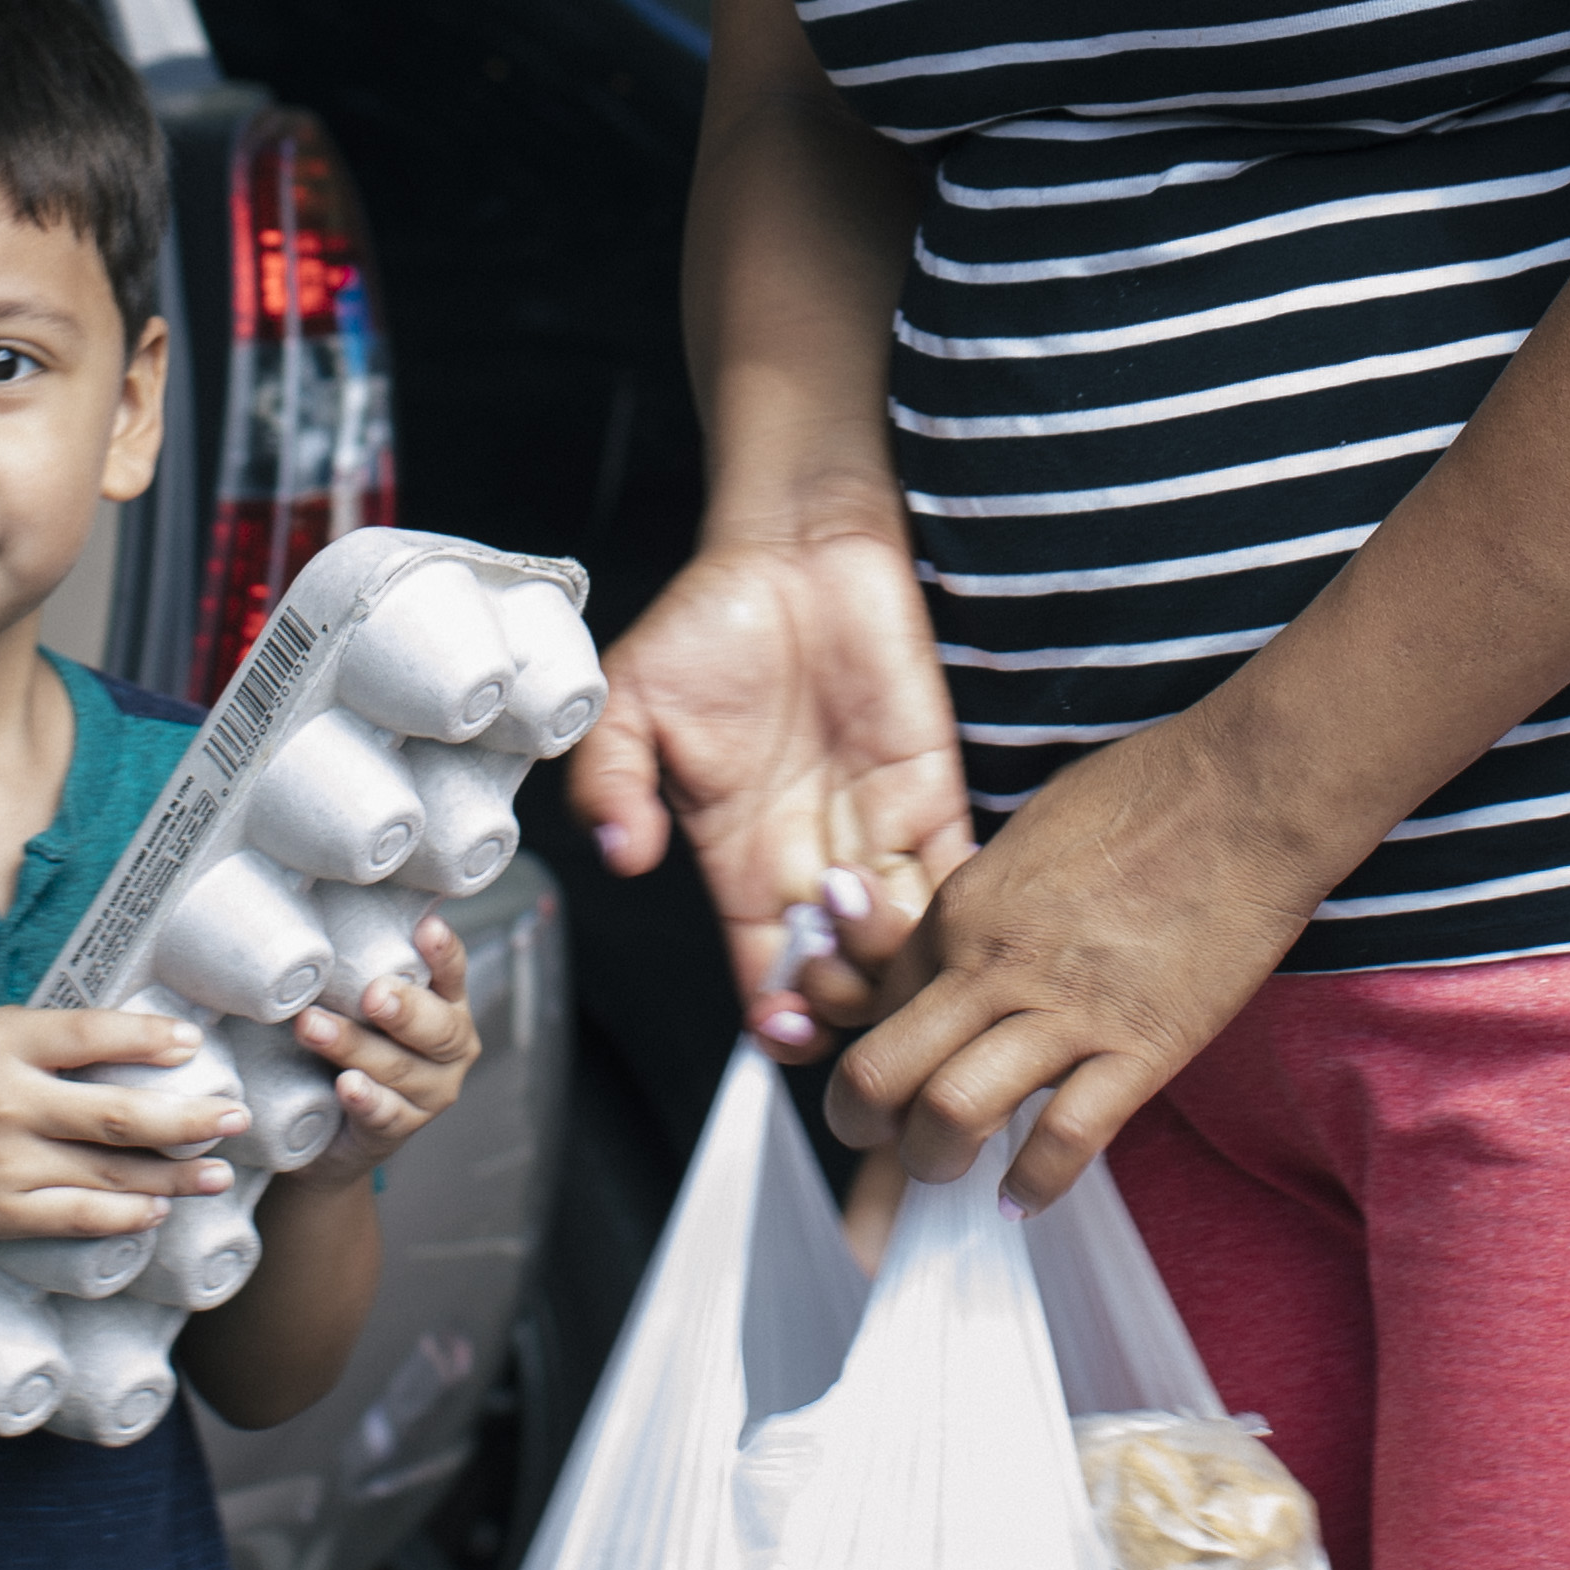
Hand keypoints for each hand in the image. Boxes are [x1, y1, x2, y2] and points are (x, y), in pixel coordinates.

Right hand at [0, 1007, 239, 1255]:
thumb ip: (25, 1034)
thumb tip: (102, 1035)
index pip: (92, 1034)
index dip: (150, 1037)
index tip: (193, 1042)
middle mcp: (8, 1103)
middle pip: (119, 1112)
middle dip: (189, 1115)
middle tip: (236, 1115)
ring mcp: (4, 1164)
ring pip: (109, 1174)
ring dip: (173, 1174)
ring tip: (219, 1171)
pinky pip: (75, 1220)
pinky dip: (122, 1217)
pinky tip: (157, 1209)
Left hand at [291, 917, 480, 1173]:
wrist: (332, 1132)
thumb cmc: (353, 1045)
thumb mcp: (363, 1005)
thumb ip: (360, 968)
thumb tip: (319, 905)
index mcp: (447, 1007)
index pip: (453, 975)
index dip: (443, 953)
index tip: (426, 929)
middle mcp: (449, 1051)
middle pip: (438, 1029)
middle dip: (404, 1009)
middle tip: (373, 993)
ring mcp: (428, 1095)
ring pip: (398, 1069)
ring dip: (354, 1046)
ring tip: (312, 1027)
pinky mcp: (397, 1130)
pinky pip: (384, 1115)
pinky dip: (366, 1099)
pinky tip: (347, 1086)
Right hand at [570, 522, 973, 1059]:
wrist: (793, 548)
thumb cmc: (709, 618)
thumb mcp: (627, 700)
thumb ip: (609, 780)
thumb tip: (619, 853)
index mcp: (740, 861)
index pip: (769, 977)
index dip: (781, 1020)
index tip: (782, 1021)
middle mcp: (813, 861)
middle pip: (845, 983)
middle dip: (843, 1001)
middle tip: (829, 956)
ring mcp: (877, 830)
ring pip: (906, 946)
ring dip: (894, 954)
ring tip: (859, 897)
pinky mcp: (933, 791)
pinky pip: (960, 876)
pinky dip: (960, 907)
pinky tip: (937, 895)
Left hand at [821, 709, 1342, 1204]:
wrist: (1248, 789)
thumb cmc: (1150, 790)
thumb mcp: (1032, 832)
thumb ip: (993, 898)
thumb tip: (978, 947)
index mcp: (962, 906)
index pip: (876, 1006)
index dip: (874, 1053)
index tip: (891, 1084)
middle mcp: (992, 962)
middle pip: (881, 1074)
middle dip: (868, 1127)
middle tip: (889, 1145)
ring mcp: (1065, 1008)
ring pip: (952, 1115)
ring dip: (939, 1162)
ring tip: (958, 1175)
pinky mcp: (1141, 1045)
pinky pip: (1066, 1139)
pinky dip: (1037, 1184)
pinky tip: (1027, 1196)